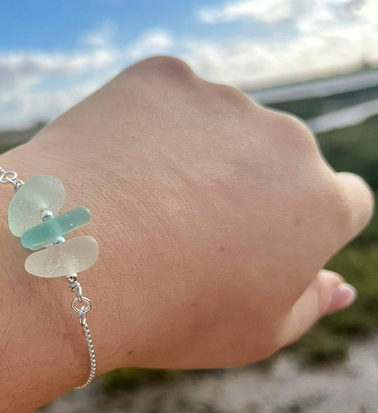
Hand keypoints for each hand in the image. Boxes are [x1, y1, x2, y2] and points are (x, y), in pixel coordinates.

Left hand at [0, 57, 373, 369]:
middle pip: (277, 158)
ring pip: (217, 125)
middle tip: (181, 231)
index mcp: (323, 205)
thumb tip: (341, 286)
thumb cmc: (167, 314)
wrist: (71, 264)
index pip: (339, 201)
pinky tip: (114, 170)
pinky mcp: (165, 76)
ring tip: (136, 206)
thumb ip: (308, 305)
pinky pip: (163, 98)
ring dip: (193, 154)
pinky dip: (144, 126)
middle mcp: (288, 141)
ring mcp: (224, 101)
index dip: (296, 225)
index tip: (252, 243)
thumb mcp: (252, 335)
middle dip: (245, 186)